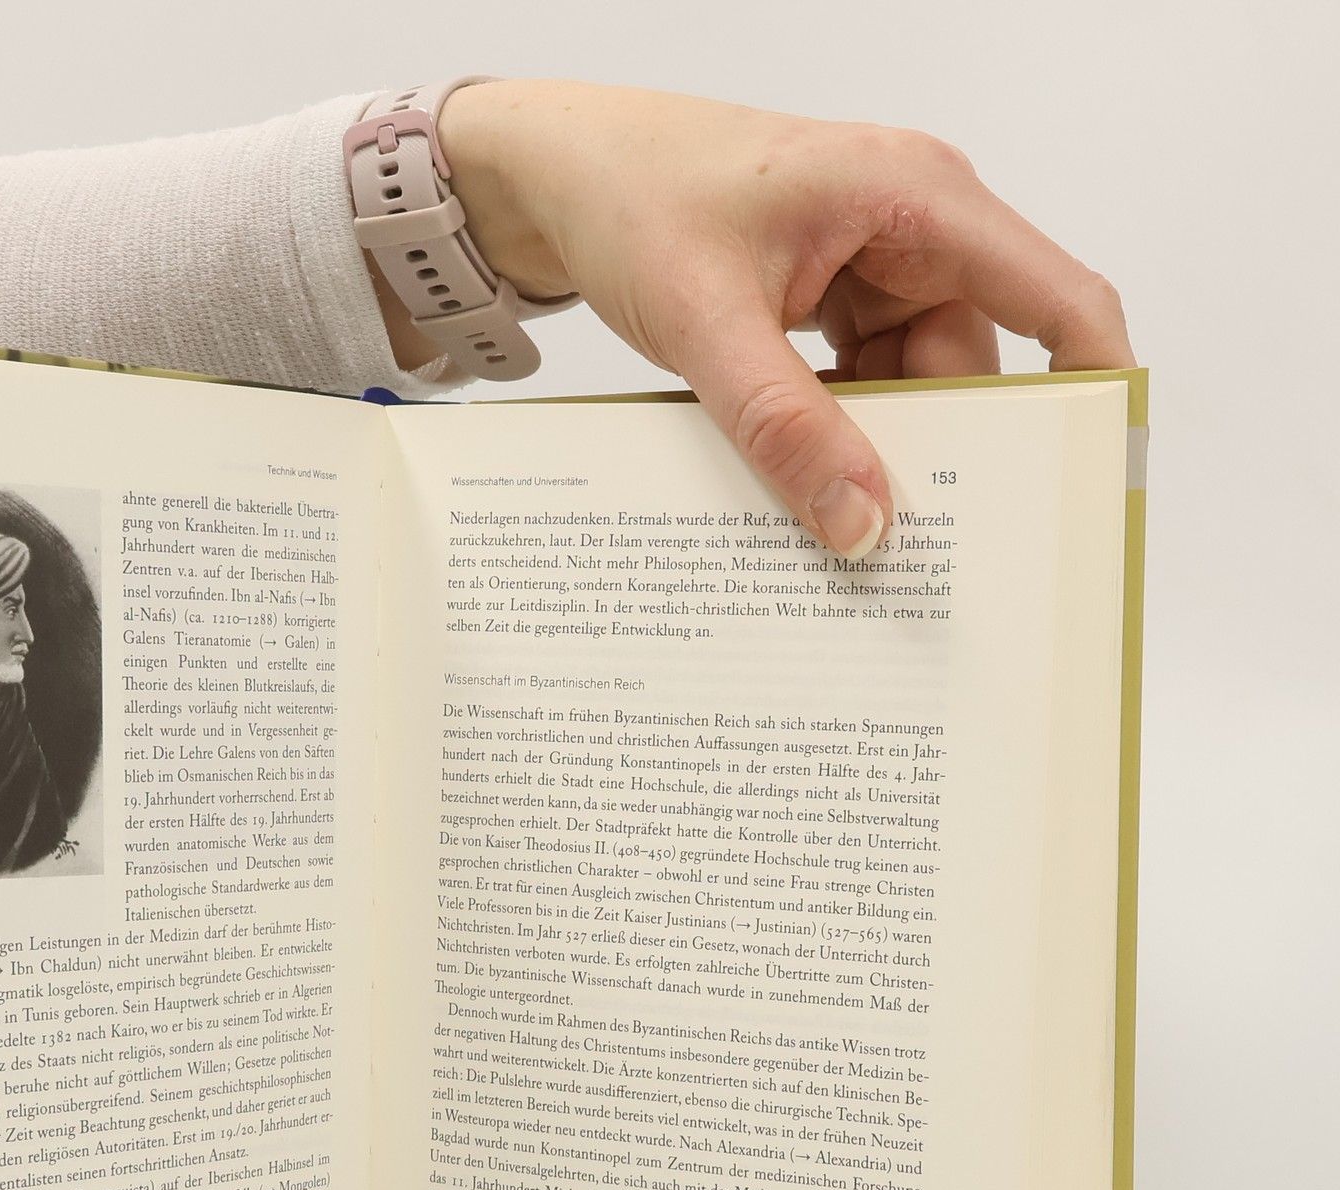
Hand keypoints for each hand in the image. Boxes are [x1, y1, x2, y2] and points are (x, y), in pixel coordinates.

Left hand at [403, 81, 1133, 557]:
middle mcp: (913, 228)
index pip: (1054, 295)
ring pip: (911, 389)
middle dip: (952, 453)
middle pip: (974, 365)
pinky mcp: (831, 302)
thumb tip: (862, 523)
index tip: (1098, 480)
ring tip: (848, 532)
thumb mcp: (709, 322)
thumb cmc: (632, 197)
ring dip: (878, 453)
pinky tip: (807, 485)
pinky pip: (860, 386)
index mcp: (917, 198)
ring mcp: (873, 268)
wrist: (555, 172)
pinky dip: (837, 435)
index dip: (1093, 385)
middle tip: (927, 553)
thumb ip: (785, 426)